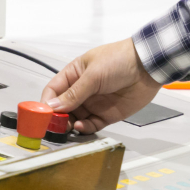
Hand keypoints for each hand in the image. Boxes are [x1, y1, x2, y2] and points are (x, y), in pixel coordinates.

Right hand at [41, 38, 161, 132]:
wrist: (148, 66)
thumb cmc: (120, 59)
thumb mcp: (93, 74)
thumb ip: (74, 93)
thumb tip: (53, 106)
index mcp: (74, 75)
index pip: (53, 91)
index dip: (46, 103)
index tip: (41, 114)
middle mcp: (82, 90)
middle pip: (62, 108)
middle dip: (56, 118)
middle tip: (53, 126)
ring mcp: (94, 103)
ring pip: (75, 119)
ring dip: (69, 125)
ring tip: (67, 128)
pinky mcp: (106, 115)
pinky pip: (90, 126)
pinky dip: (84, 129)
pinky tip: (80, 127)